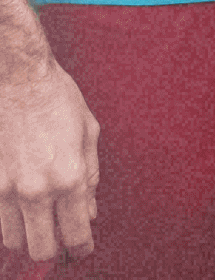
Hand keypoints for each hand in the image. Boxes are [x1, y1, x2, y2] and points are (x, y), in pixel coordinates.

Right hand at [0, 58, 98, 260]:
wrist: (19, 80)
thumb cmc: (59, 100)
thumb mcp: (89, 133)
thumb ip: (90, 176)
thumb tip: (88, 212)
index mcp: (69, 177)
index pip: (75, 233)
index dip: (82, 247)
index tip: (83, 250)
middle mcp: (37, 190)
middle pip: (41, 248)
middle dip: (55, 249)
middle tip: (62, 239)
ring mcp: (8, 190)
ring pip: (14, 241)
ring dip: (28, 237)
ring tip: (41, 223)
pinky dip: (8, 224)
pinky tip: (21, 211)